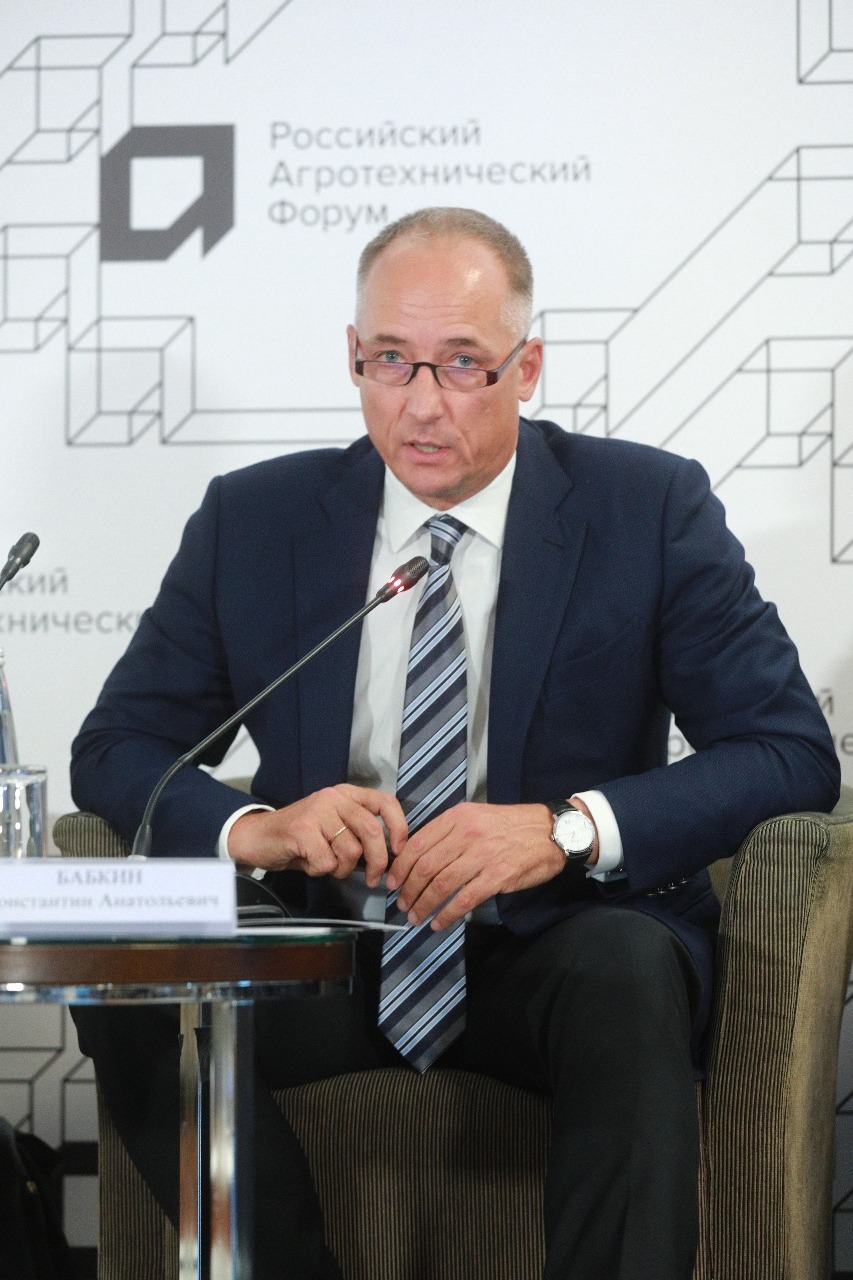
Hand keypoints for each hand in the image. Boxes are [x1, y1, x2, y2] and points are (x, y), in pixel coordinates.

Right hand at [227, 785, 407, 885]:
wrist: (258, 837)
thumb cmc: (301, 838)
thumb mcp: (334, 829)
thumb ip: (359, 836)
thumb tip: (390, 858)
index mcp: (346, 794)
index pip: (385, 802)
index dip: (399, 826)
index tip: (399, 850)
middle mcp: (334, 798)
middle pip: (372, 830)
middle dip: (378, 861)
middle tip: (373, 879)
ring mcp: (317, 811)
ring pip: (350, 851)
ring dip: (342, 869)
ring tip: (326, 864)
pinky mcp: (302, 830)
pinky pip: (327, 862)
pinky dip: (321, 871)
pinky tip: (309, 863)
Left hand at [385, 802, 565, 930]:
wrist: (552, 831)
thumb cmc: (512, 825)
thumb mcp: (476, 816)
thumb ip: (449, 831)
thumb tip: (419, 854)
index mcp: (458, 817)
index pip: (417, 843)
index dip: (400, 867)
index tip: (393, 881)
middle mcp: (467, 834)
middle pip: (425, 866)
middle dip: (408, 889)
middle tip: (402, 904)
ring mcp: (482, 855)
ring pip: (441, 884)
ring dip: (423, 904)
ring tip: (415, 916)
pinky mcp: (497, 877)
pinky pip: (464, 899)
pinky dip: (447, 914)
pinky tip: (438, 923)